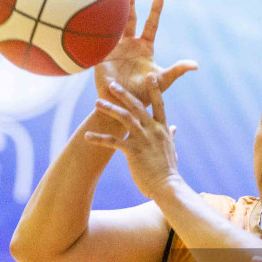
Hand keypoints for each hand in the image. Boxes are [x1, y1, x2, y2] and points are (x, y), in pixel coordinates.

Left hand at [86, 77, 180, 199]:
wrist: (167, 186)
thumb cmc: (168, 170)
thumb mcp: (172, 149)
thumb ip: (171, 136)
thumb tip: (174, 128)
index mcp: (162, 129)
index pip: (159, 104)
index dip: (154, 89)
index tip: (149, 75)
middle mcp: (153, 130)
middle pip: (137, 106)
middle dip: (124, 94)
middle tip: (111, 85)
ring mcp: (143, 139)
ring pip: (124, 118)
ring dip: (109, 109)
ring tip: (97, 103)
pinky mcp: (132, 151)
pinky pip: (112, 141)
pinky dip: (99, 138)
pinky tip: (87, 136)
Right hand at [94, 0, 195, 116]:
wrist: (123, 105)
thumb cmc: (144, 95)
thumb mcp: (163, 81)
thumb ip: (177, 70)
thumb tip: (196, 65)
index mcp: (145, 48)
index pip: (151, 25)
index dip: (155, 11)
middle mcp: (130, 44)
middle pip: (130, 18)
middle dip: (130, 3)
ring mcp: (115, 48)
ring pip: (113, 24)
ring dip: (111, 10)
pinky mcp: (101, 56)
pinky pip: (98, 39)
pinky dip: (96, 27)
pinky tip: (91, 12)